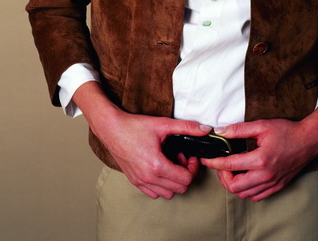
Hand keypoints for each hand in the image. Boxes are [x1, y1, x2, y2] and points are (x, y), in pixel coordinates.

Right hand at [73, 81, 210, 198]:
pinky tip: (160, 168)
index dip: (192, 167)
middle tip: (179, 157)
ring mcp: (140, 181)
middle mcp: (148, 178)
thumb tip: (205, 129)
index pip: (186, 179)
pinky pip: (154, 193)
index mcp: (157, 165)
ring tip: (170, 162)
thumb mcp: (163, 124)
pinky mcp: (134, 181)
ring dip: (173, 181)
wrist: (111, 129)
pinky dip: (161, 185)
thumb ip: (187, 127)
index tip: (188, 156)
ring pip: (167, 194)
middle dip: (184, 173)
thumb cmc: (135, 126)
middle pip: (179, 188)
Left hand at [201, 104, 317, 200]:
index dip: (214, 163)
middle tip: (221, 165)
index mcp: (260, 160)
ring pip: (244, 194)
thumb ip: (239, 129)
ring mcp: (272, 183)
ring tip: (231, 171)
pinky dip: (246, 190)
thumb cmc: (287, 131)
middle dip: (222, 177)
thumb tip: (220, 131)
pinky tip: (245, 178)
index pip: (230, 166)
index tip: (207, 159)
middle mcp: (266, 175)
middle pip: (234, 187)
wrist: (309, 140)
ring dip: (234, 185)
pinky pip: (256, 196)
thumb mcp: (261, 125)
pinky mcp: (277, 186)